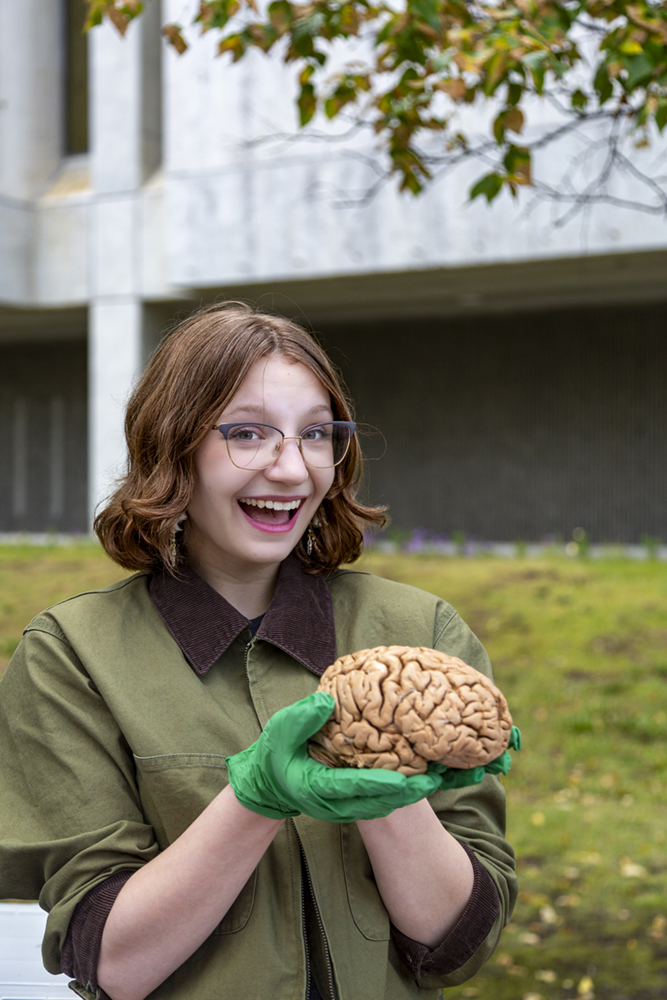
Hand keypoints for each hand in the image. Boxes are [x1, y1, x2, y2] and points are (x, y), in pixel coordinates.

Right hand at [226, 692, 441, 821]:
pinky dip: (402, 793)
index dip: (378, 783)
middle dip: (408, 792)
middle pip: (377, 802)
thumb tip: (327, 701)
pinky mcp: (353, 804)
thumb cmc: (275, 754)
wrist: (269, 783)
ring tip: (440, 778)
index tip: (403, 779)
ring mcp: (345, 808)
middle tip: (437, 778)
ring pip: (383, 805)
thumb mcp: (281, 730)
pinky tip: (423, 779)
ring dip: (410, 794)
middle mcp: (334, 804)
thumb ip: (302, 718)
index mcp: (317, 787)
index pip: (351, 787)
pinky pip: (382, 802)